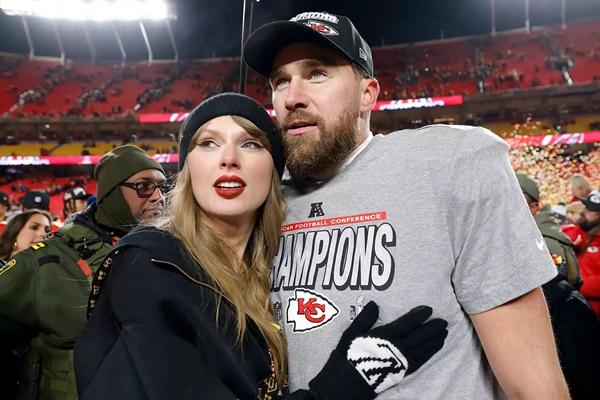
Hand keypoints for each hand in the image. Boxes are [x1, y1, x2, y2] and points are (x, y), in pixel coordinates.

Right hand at [309, 301, 447, 399]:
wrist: (347, 383)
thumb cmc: (348, 356)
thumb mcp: (351, 334)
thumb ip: (364, 319)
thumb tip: (374, 303)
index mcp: (384, 336)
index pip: (406, 324)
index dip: (419, 316)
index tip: (429, 309)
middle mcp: (395, 348)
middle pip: (419, 337)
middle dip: (432, 328)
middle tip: (444, 321)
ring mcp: (400, 361)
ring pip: (422, 349)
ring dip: (434, 341)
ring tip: (444, 334)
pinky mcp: (401, 372)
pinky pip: (420, 361)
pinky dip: (429, 354)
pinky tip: (434, 349)